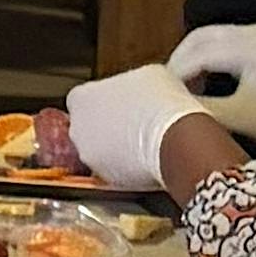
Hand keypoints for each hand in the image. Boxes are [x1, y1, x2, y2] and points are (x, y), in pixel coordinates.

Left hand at [63, 62, 203, 189]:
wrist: (177, 139)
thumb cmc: (162, 104)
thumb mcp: (149, 75)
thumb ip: (131, 81)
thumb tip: (141, 86)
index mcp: (81, 98)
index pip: (81, 99)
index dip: (103, 100)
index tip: (120, 101)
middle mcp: (78, 130)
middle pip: (87, 128)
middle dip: (106, 127)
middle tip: (133, 122)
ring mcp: (90, 157)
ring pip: (99, 153)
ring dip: (115, 149)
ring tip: (143, 142)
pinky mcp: (107, 181)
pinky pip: (113, 173)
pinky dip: (126, 168)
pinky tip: (146, 159)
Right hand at [169, 21, 255, 164]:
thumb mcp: (241, 121)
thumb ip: (202, 109)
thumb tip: (169, 106)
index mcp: (252, 49)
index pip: (198, 53)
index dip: (174, 75)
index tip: (160, 98)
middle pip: (199, 37)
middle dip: (178, 63)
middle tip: (165, 92)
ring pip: (210, 36)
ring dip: (191, 59)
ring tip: (182, 88)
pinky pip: (224, 40)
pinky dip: (207, 56)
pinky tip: (202, 79)